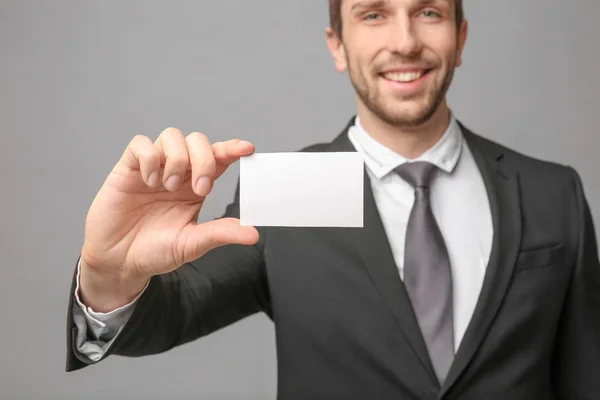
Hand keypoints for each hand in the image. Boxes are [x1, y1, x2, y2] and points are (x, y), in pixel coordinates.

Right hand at [79, 128, 257, 309]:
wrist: (118, 261)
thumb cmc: (155, 251)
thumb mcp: (192, 244)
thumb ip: (220, 234)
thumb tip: (253, 234)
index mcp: (197, 186)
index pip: (218, 158)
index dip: (232, 149)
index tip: (247, 149)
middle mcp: (178, 172)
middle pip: (198, 141)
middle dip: (204, 159)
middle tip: (200, 188)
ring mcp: (154, 168)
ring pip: (172, 136)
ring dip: (177, 159)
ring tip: (169, 186)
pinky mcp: (128, 168)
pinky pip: (140, 144)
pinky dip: (149, 158)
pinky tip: (148, 181)